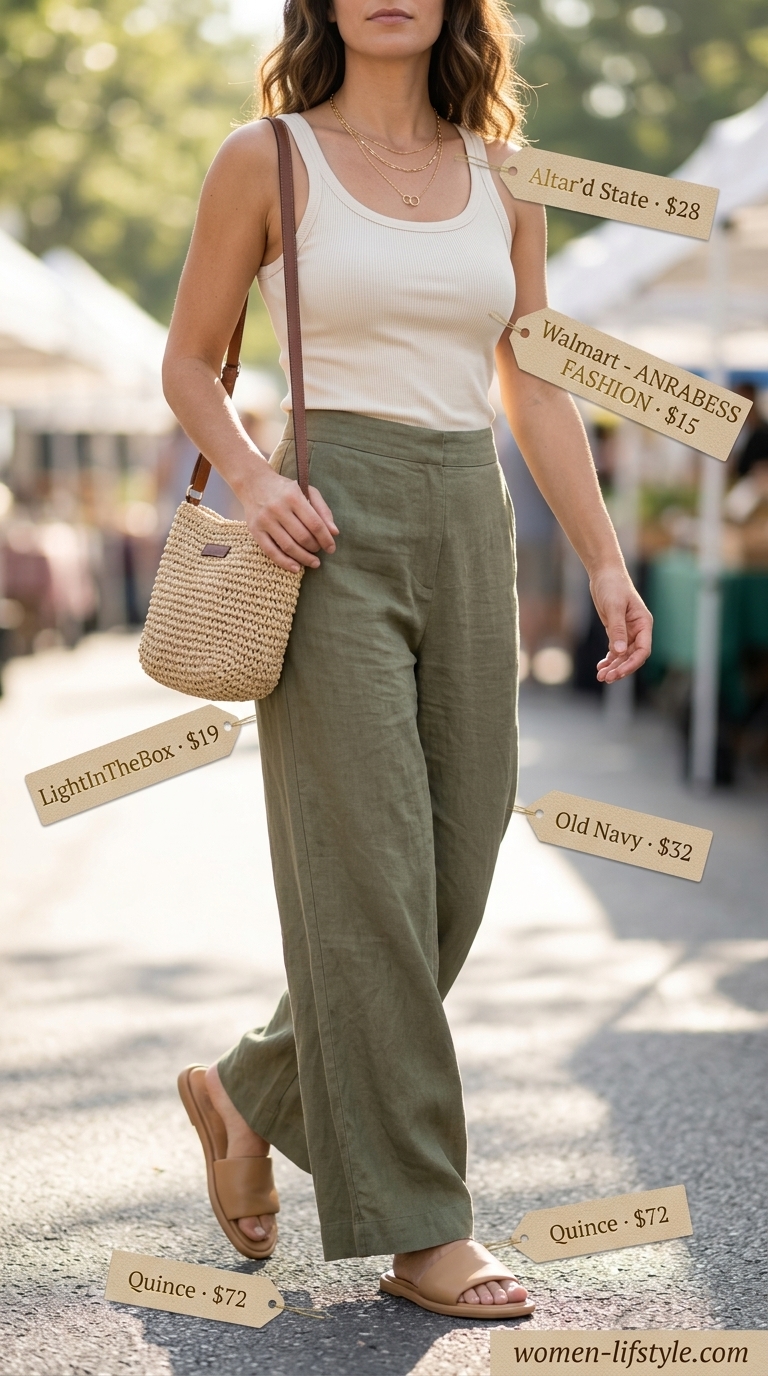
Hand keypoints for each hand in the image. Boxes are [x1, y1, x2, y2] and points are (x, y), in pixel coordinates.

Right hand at [240, 460, 337, 572]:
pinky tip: (296, 568)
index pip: (314, 523)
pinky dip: (285, 562)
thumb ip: (322, 510)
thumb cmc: (285, 489)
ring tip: (313, 562)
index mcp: (293, 497)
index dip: (325, 539)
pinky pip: (271, 551)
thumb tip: (334, 532)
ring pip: (288, 546)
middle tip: (319, 551)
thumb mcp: (307, 491)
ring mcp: (265, 520)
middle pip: (302, 537)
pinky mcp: (255, 530)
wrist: (253, 483)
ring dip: (304, 558)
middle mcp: (278, 508)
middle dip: (315, 548)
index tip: (331, 548)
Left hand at [590, 564, 652, 682]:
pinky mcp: (616, 631)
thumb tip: (619, 652)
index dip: (632, 664)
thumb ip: (617, 630)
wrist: (604, 574)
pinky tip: (600, 667)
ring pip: (622, 655)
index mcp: (644, 624)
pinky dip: (609, 659)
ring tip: (601, 676)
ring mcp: (627, 631)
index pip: (643, 650)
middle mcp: (638, 630)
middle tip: (606, 678)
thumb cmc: (613, 586)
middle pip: (632, 656)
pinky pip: (615, 650)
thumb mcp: (614, 607)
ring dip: (613, 666)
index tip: (619, 672)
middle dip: (620, 668)